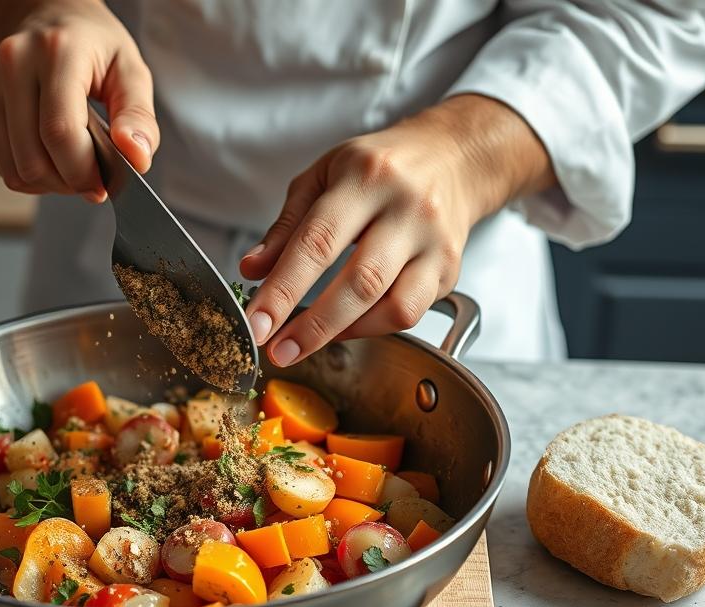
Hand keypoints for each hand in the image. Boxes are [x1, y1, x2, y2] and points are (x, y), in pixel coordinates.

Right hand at [0, 0, 156, 199]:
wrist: (47, 17)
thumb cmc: (91, 47)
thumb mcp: (130, 72)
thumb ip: (138, 117)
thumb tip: (136, 158)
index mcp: (56, 50)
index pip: (59, 132)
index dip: (82, 172)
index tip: (102, 185)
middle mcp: (11, 62)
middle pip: (32, 160)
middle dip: (67, 182)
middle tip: (88, 175)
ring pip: (13, 170)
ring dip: (47, 182)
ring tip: (68, 161)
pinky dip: (25, 171)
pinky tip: (43, 150)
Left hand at [241, 94, 554, 366]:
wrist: (452, 157)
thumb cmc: (379, 167)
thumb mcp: (323, 175)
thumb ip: (287, 225)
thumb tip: (252, 269)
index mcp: (365, 177)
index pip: (317, 242)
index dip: (283, 289)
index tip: (257, 323)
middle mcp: (406, 208)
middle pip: (359, 281)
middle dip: (312, 326)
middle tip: (277, 351)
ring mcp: (433, 241)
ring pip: (392, 305)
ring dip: (343, 334)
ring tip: (305, 344)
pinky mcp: (449, 268)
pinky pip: (410, 312)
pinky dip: (372, 328)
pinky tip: (344, 327)